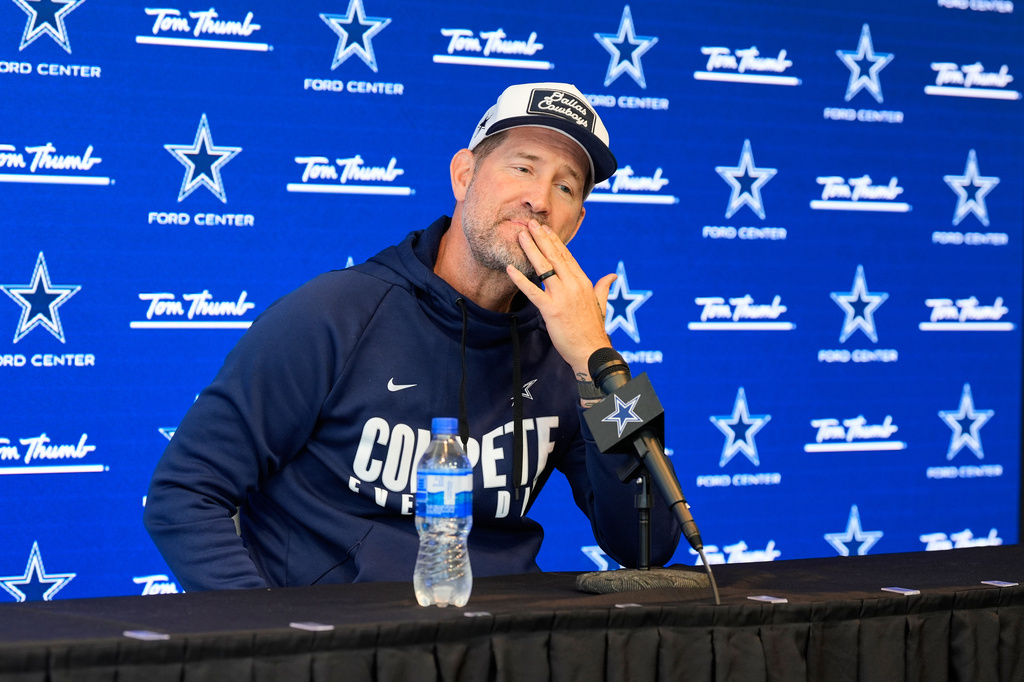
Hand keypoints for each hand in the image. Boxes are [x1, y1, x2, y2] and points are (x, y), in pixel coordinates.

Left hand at [506, 219, 615, 377]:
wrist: (592, 352)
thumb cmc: (594, 330)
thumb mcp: (601, 304)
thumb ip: (604, 287)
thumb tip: (612, 276)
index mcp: (584, 282)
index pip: (567, 256)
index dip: (554, 241)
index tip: (545, 229)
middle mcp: (573, 285)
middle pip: (554, 256)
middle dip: (541, 238)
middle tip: (529, 223)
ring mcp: (562, 296)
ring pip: (544, 268)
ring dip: (530, 250)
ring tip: (520, 236)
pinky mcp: (551, 310)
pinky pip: (532, 291)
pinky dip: (520, 279)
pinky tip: (510, 268)